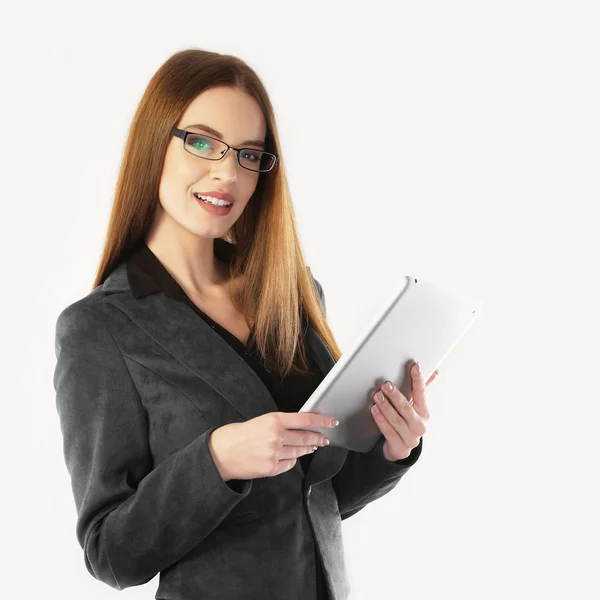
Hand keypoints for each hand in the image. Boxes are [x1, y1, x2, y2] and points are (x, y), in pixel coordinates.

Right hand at [208, 411, 337, 480]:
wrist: (221, 453)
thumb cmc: (239, 434)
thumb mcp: (261, 421)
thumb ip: (281, 424)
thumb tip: (301, 427)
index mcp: (273, 420)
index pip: (305, 419)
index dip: (322, 421)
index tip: (332, 422)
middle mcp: (276, 436)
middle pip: (306, 437)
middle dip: (319, 437)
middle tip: (325, 438)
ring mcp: (274, 454)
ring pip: (300, 451)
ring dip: (308, 448)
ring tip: (312, 446)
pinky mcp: (271, 468)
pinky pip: (289, 464)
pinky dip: (292, 460)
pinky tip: (290, 456)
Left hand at [370, 364, 438, 461]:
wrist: (400, 448)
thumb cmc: (406, 422)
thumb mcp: (415, 407)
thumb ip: (421, 389)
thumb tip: (435, 371)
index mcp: (424, 413)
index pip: (422, 393)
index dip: (419, 379)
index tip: (414, 367)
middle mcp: (419, 425)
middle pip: (406, 408)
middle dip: (396, 395)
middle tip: (386, 384)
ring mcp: (410, 438)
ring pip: (396, 420)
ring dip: (386, 407)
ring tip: (377, 396)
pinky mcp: (400, 448)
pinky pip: (388, 432)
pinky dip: (381, 420)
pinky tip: (374, 410)